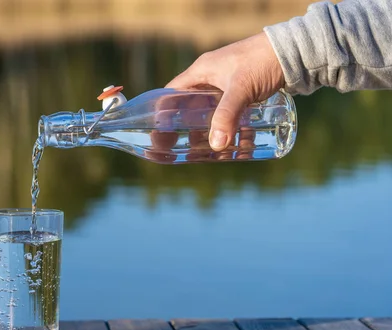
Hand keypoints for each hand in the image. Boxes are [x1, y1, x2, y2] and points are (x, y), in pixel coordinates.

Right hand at [166, 32, 284, 150]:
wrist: (296, 50)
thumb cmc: (263, 62)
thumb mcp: (241, 89)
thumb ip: (227, 116)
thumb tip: (216, 145)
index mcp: (201, 71)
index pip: (172, 93)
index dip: (164, 112)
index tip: (162, 133)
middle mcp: (211, 76)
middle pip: (191, 106)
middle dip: (190, 127)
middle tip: (187, 147)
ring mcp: (228, 84)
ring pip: (212, 111)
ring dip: (213, 129)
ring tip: (213, 149)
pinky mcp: (245, 90)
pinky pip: (231, 112)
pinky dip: (232, 126)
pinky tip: (238, 141)